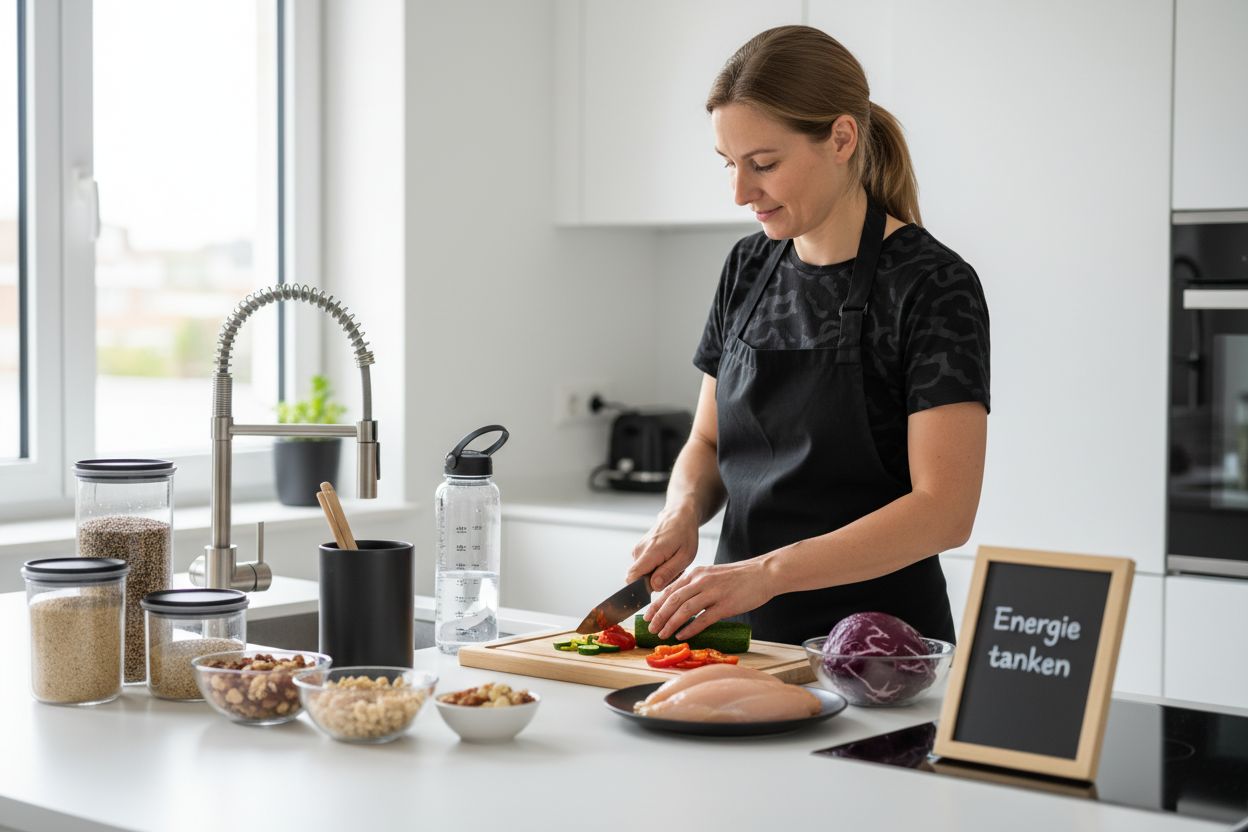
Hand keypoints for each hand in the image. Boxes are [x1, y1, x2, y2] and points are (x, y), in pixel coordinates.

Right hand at [626, 507, 698, 591]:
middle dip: (654, 583)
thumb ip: (668, 573)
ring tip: (672, 565)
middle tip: (673, 573)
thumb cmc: (685, 534)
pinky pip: (644, 566)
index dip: (639, 589)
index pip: (632, 577)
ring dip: (657, 575)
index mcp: (650, 553)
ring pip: (643, 573)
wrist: (679, 516)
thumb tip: (653, 586)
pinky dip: (656, 568)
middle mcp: (639, 551)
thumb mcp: (685, 556)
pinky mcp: (639, 550)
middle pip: (638, 578)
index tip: (654, 590)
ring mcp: (638, 550)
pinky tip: (667, 560)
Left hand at [642, 558, 776, 640]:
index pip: (670, 589)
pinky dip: (690, 628)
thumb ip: (697, 585)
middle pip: (673, 600)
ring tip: (662, 634)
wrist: (764, 573)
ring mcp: (714, 592)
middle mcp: (702, 581)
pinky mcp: (726, 605)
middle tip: (651, 628)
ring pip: (684, 609)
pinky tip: (682, 635)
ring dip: (670, 623)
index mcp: (697, 573)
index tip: (647, 616)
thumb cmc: (740, 577)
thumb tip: (682, 602)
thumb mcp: (713, 575)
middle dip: (659, 616)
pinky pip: (703, 618)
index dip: (657, 604)